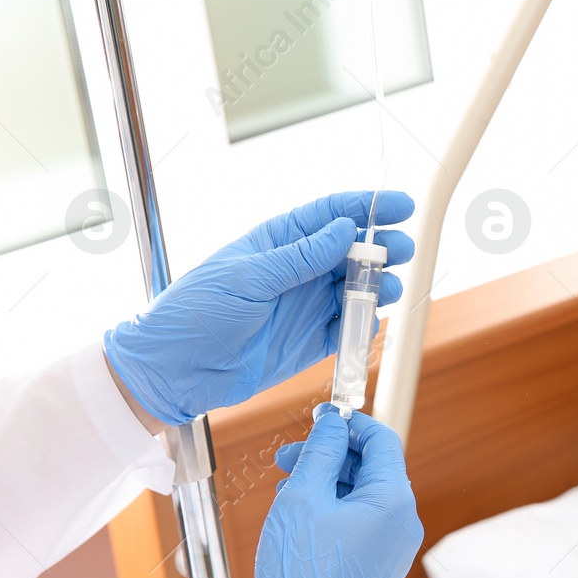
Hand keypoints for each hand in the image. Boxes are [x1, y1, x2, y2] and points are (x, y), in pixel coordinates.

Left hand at [103, 191, 415, 425]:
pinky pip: (349, 327)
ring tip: (386, 288)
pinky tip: (369, 320)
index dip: (368, 207)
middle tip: (402, 249)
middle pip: (352, 250)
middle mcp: (298, 270)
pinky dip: (364, 323)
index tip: (402, 206)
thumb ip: (300, 257)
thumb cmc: (194, 313)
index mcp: (278, 242)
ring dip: (376, 286)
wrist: (174, 371)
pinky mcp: (312, 340)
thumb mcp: (246, 277)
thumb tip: (344, 229)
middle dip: (382, 247)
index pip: (330, 215)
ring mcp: (307, 305)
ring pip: (356, 288)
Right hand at [250, 405, 423, 577]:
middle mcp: (405, 523)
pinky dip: (335, 511)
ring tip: (288, 488)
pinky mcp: (380, 567)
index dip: (351, 424)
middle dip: (331, 457)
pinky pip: (362, 525)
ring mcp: (395, 549)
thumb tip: (333, 424)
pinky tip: (301, 516)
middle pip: (372, 469)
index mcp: (395, 501)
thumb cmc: (303, 570)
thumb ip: (321, 452)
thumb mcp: (303, 497)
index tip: (322, 417)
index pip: (382, 441)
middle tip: (289, 457)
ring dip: (328, 484)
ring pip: (363, 498)